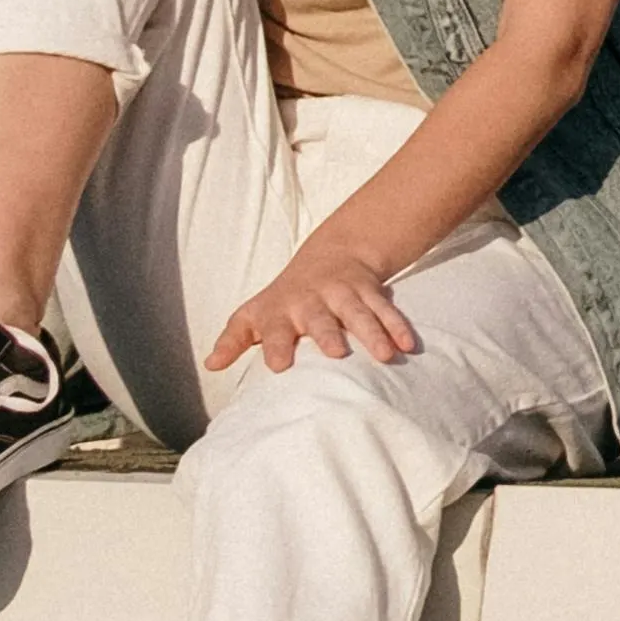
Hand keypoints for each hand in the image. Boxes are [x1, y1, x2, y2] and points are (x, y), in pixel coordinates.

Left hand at [211, 239, 415, 376]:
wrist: (331, 255)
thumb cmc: (285, 297)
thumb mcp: (253, 314)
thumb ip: (233, 339)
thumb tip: (211, 365)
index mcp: (281, 309)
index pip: (275, 328)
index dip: (276, 345)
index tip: (279, 366)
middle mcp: (312, 300)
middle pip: (320, 318)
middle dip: (329, 334)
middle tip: (337, 354)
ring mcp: (344, 294)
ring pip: (359, 313)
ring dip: (372, 333)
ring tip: (387, 355)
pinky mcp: (370, 293)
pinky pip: (387, 310)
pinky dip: (398, 326)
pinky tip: (408, 346)